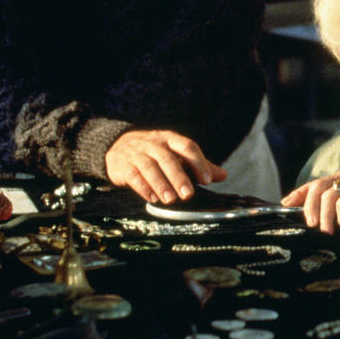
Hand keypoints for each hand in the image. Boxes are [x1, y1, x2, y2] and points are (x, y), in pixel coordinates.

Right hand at [104, 130, 226, 203]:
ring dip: (161, 184)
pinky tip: (152, 198)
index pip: (187, 146)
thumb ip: (198, 165)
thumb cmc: (154, 153)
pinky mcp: (122, 165)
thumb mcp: (177, 154)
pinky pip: (133, 175)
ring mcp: (137, 153)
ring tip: (171, 199)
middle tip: (188, 195)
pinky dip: (143, 187)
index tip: (207, 180)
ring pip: (149, 167)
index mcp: (170, 139)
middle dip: (179, 177)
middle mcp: (154, 143)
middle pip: (168, 158)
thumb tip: (223, 175)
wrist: (117, 146)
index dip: (198, 163)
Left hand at [282, 166, 339, 234]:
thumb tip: (309, 219)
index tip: (285, 205)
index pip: (314, 183)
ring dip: (326, 218)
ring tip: (330, 232)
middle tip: (311, 226)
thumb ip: (333, 210)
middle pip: (318, 187)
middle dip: (309, 207)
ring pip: (330, 196)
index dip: (298, 193)